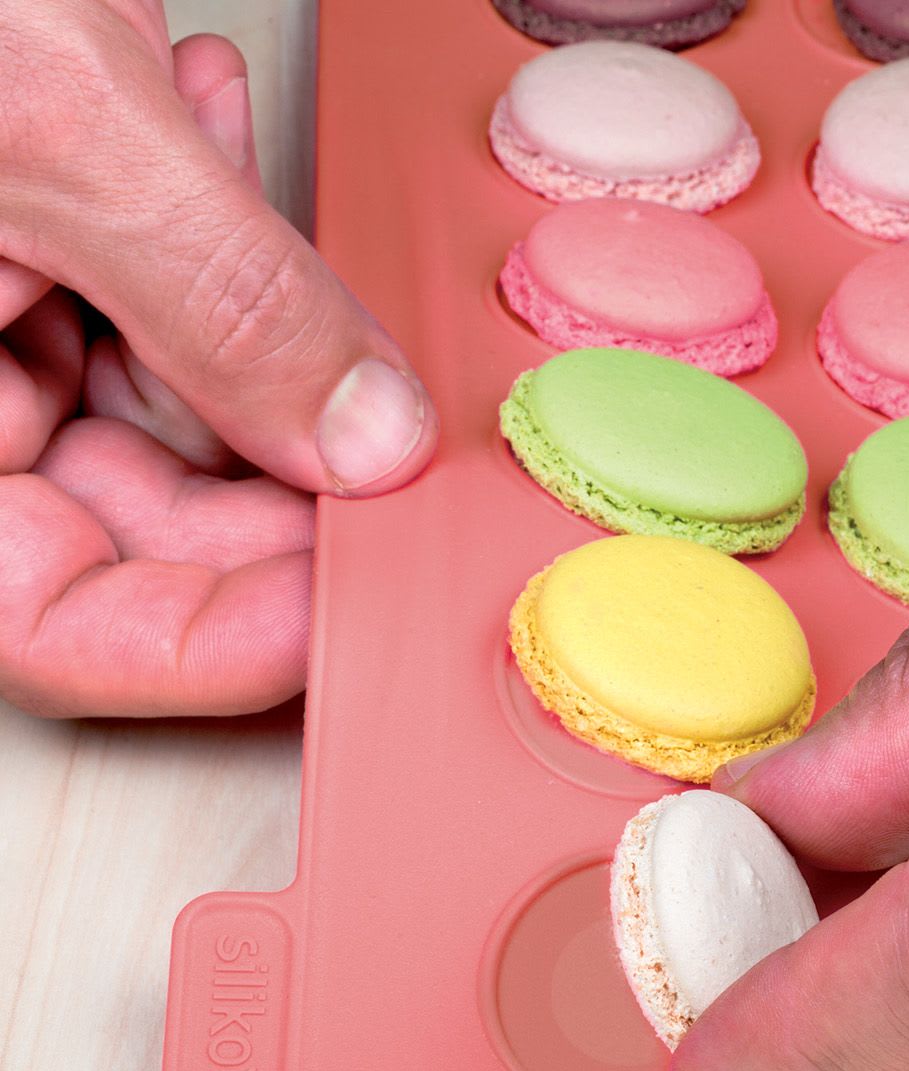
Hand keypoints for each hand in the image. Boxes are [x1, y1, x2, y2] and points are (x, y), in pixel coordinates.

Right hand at [0, 2, 437, 716]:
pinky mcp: (18, 247)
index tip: (353, 604)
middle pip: (137, 533)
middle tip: (396, 446)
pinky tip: (217, 138)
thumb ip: (220, 297)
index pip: (55, 622)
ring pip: (168, 418)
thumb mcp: (53, 116)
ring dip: (265, 342)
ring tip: (283, 228)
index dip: (214, 642)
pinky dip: (214, 246)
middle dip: (286, 484)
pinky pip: (144, 306)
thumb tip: (366, 439)